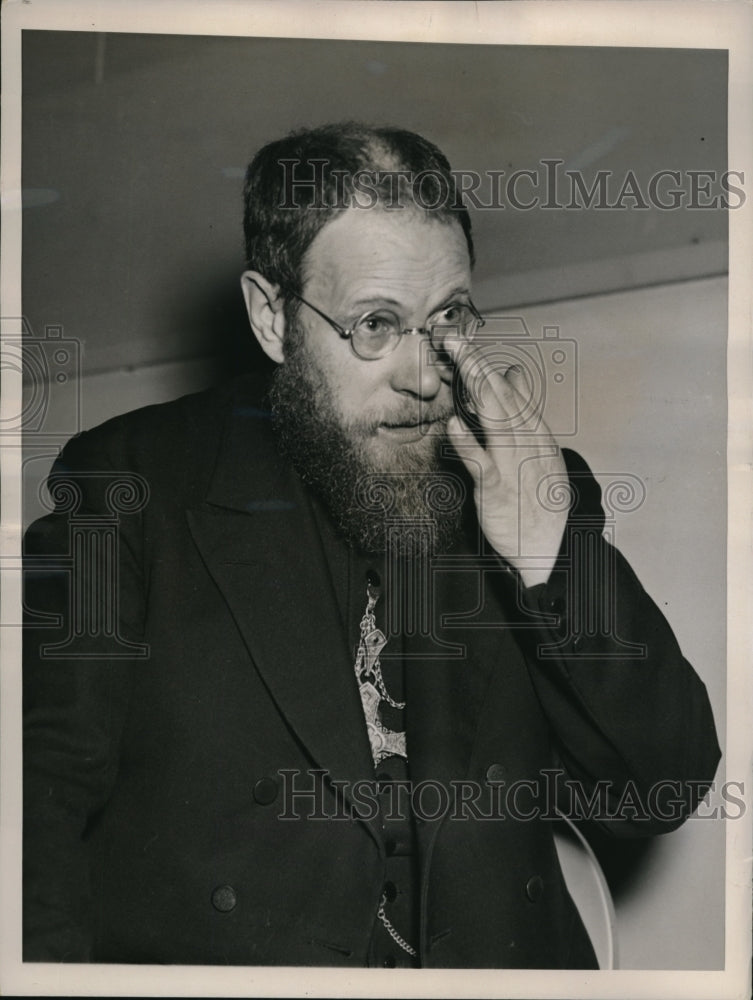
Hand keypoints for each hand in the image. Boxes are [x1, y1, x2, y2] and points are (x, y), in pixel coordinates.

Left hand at [444, 338, 569, 588]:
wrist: (552, 547)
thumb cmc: (539, 497)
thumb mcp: (538, 447)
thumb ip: (522, 410)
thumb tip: (513, 372)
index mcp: (534, 431)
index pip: (509, 390)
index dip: (484, 365)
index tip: (463, 342)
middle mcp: (527, 441)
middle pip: (500, 395)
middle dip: (475, 364)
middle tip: (451, 338)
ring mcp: (513, 462)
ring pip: (495, 417)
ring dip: (474, 387)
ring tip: (455, 362)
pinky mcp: (497, 488)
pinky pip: (481, 461)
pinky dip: (467, 442)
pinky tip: (452, 425)